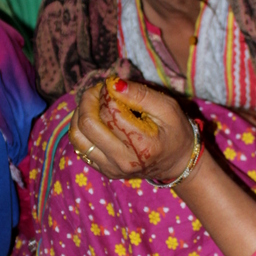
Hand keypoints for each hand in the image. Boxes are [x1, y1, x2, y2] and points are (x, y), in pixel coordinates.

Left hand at [69, 78, 197, 182]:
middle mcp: (123, 160)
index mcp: (141, 145)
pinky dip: (81, 128)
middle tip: (98, 90)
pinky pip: (80, 146)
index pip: (110, 113)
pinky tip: (93, 118)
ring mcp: (110, 168)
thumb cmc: (175, 131)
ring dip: (80, 114)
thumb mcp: (168, 108)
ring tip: (92, 103)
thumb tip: (114, 84)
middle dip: (88, 100)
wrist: (178, 162)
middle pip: (88, 125)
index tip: (111, 85)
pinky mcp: (103, 170)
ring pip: (78, 137)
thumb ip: (141, 95)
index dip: (106, 93)